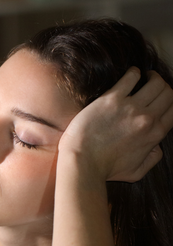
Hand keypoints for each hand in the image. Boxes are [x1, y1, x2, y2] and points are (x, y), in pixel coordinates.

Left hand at [58, 67, 172, 181]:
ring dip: (152, 77)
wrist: (81, 162)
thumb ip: (152, 159)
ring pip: (155, 82)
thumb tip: (157, 146)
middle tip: (153, 84)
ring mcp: (130, 108)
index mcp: (154, 135)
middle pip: (168, 93)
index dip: (169, 102)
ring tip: (145, 76)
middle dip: (163, 87)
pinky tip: (131, 74)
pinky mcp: (111, 99)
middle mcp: (147, 119)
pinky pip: (131, 77)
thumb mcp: (136, 172)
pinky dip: (134, 72)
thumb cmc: (104, 170)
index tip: (161, 99)